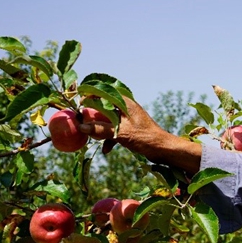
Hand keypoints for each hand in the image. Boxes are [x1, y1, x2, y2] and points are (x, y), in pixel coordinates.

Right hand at [78, 97, 201, 174]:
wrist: (163, 149)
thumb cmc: (145, 137)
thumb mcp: (120, 133)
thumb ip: (100, 130)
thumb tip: (81, 127)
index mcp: (124, 103)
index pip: (103, 92)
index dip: (90, 95)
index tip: (78, 103)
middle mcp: (125, 108)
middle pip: (103, 107)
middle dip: (92, 116)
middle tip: (81, 122)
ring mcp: (127, 118)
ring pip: (108, 120)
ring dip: (100, 129)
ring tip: (91, 137)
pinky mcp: (129, 129)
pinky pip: (114, 130)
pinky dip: (109, 138)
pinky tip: (106, 150)